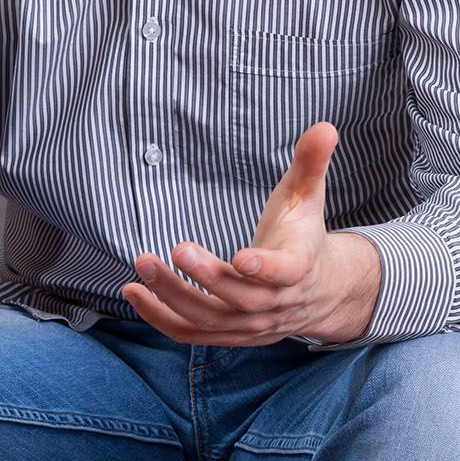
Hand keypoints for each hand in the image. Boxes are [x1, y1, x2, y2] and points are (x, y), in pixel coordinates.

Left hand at [120, 121, 380, 344]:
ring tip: (143, 265)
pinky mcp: (229, 333)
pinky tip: (133, 292)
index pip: (285, 272)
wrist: (317, 290)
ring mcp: (252, 324)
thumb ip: (310, 163)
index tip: (241, 256)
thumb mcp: (307, 197)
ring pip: (211, 319)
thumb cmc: (302, 235)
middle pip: (240, 298)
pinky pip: (193, 334)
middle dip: (207, 277)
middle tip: (174, 250)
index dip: (265, 268)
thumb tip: (325, 126)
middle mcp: (276, 302)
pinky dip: (161, 317)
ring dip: (173, 297)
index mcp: (299, 267)